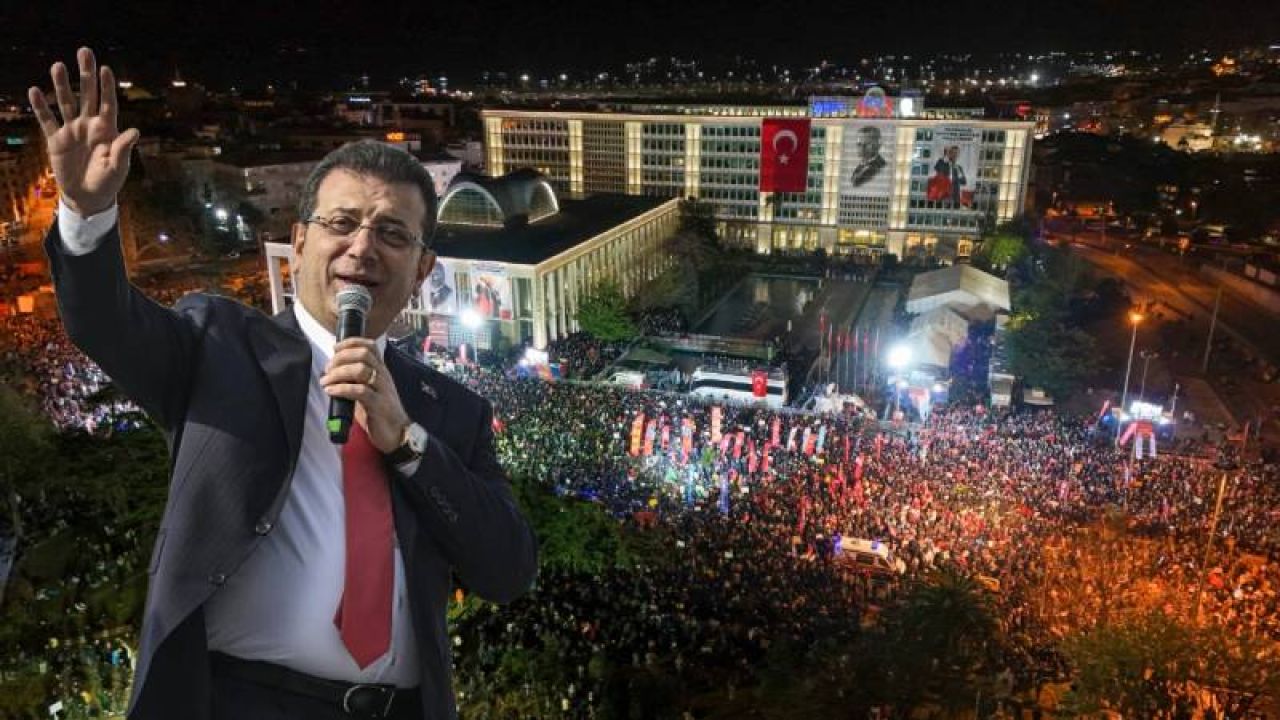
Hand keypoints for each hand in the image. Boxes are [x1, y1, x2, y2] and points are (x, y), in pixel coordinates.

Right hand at [28, 47, 138, 216]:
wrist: (88, 197)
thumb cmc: (108, 182)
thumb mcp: (118, 167)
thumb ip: (123, 149)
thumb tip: (134, 131)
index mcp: (107, 130)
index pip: (108, 103)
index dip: (107, 87)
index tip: (105, 68)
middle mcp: (89, 125)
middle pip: (88, 95)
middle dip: (86, 74)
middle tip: (84, 51)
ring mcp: (72, 130)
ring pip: (67, 102)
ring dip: (62, 84)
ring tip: (58, 65)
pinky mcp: (56, 140)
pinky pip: (47, 120)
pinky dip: (41, 107)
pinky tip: (35, 91)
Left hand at [322, 338, 409, 452]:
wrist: (397, 433)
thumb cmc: (378, 412)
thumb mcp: (367, 390)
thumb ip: (354, 380)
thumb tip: (329, 372)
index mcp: (381, 370)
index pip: (370, 346)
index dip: (351, 342)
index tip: (335, 348)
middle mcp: (383, 376)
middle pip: (363, 354)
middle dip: (341, 358)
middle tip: (327, 369)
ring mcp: (382, 389)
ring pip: (361, 370)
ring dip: (338, 373)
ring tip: (326, 381)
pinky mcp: (379, 405)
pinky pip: (360, 391)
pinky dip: (341, 389)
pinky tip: (331, 392)